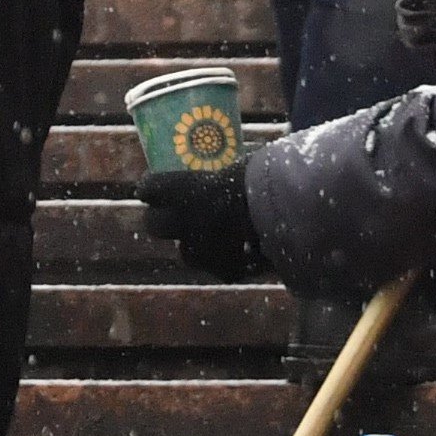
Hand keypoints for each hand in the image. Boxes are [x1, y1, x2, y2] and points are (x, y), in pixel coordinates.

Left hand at [135, 165, 267, 281]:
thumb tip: (237, 168)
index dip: (151, 188)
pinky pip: (220, 267)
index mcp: (182, 189)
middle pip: (154, 225)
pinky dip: (228, 262)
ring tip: (212, 237)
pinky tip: (243, 253)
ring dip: (195, 244)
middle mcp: (184, 222)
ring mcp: (202, 251)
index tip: (153, 187)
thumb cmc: (265, 178)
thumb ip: (229, 172)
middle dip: (161, 221)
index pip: (150, 188)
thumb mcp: (244, 165)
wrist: (285, 214)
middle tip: (172, 216)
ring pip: (187, 252)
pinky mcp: (225, 270)